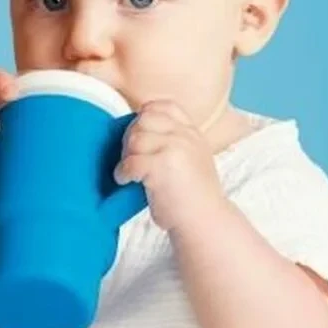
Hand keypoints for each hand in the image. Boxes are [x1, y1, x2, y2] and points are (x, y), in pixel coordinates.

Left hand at [115, 100, 224, 232]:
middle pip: (144, 120)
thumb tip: (135, 133)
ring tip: (128, 172)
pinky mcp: (162, 165)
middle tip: (130, 157)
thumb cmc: (191, 197)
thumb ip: (173, 143)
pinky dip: (123, 172)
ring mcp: (175, 148)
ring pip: (135, 139)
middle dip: (131, 137)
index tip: (139, 134)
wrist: (204, 221)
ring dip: (125, 156)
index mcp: (192, 133)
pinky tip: (126, 182)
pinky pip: (130, 161)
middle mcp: (185, 136)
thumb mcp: (191, 159)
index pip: (164, 107)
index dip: (145, 116)